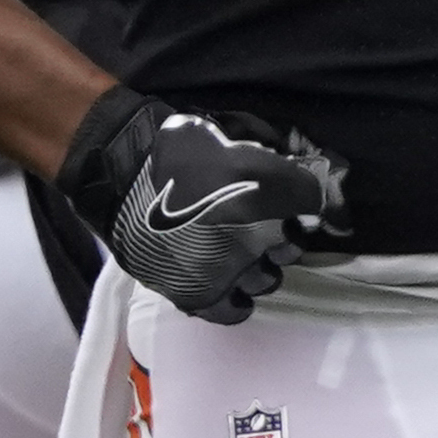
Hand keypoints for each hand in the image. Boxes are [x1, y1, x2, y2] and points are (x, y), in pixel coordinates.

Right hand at [58, 86, 349, 324]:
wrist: (119, 170)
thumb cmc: (178, 144)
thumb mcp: (238, 128)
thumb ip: (281, 146)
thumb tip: (315, 166)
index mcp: (270, 188)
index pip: (317, 203)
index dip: (314, 202)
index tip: (306, 203)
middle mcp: (258, 233)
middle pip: (292, 244)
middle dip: (279, 231)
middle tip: (258, 220)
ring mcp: (230, 268)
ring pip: (267, 278)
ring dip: (259, 263)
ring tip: (238, 250)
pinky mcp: (200, 293)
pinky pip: (235, 309)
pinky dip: (238, 300)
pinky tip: (233, 284)